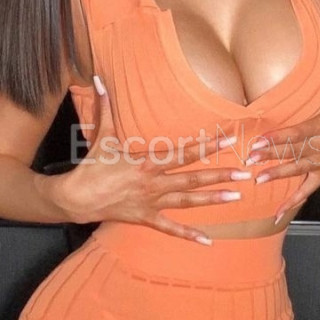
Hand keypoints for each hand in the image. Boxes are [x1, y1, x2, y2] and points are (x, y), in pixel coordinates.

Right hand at [48, 79, 249, 244]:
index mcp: (147, 162)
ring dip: (212, 200)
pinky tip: (207, 241)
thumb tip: (98, 79)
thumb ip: (105, 107)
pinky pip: (170, 228)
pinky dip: (188, 235)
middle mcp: (154, 183)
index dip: (208, 146)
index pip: (184, 153)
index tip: (229, 140)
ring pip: (187, 202)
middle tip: (244, 174)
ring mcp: (151, 203)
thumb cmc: (91, 167)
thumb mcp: (102, 136)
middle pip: (192, 179)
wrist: (75, 198)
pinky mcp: (145, 218)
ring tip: (236, 197)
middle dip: (220, 175)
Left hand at [245, 78, 319, 223]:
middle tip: (250, 159)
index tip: (262, 139)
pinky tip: (278, 213)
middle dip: (272, 155)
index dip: (281, 136)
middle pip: (295, 151)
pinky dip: (292, 202)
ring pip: (298, 169)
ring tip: (259, 179)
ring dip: (279, 175)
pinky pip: (307, 189)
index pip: (301, 131)